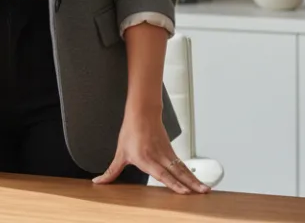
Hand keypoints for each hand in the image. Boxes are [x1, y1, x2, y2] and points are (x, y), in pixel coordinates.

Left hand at [93, 106, 208, 193]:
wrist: (142, 113)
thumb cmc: (131, 131)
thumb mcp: (120, 153)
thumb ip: (111, 171)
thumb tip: (98, 182)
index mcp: (145, 159)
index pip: (162, 173)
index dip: (173, 183)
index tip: (184, 191)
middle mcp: (158, 157)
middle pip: (177, 172)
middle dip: (190, 183)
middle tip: (202, 192)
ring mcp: (166, 154)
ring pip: (182, 169)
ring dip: (194, 180)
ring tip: (205, 190)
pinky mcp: (171, 151)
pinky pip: (182, 165)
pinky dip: (191, 173)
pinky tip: (197, 182)